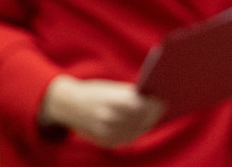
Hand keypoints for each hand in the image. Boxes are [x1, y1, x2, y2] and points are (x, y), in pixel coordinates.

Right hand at [39, 76, 164, 147]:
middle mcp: (109, 120)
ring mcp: (107, 134)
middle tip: (164, 105)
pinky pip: (128, 138)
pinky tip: (144, 123)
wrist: (67, 106)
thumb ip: (131, 93)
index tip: (164, 98)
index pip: (141, 106)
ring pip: (137, 130)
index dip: (154, 103)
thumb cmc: (94, 92)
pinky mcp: (106, 143)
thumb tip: (153, 95)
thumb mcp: (112, 87)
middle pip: (141, 119)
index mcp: (112, 102)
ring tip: (157, 114)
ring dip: (148, 122)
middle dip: (154, 112)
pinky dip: (137, 130)